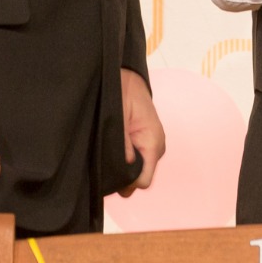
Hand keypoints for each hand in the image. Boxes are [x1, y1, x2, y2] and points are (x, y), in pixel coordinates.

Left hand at [118, 69, 163, 192]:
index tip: (111, 175)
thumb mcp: (119, 118)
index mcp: (153, 143)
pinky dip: (126, 162)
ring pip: (138, 171)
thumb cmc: (123, 94)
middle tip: (105, 167)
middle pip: (140, 179)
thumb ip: (123, 144)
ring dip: (124, 169)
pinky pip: (138, 161)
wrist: (129, 79)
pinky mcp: (146, 142)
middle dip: (124, 179)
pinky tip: (114, 153)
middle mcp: (156, 147)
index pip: (144, 181)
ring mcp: (152, 145)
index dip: (127, 183)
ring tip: (108, 157)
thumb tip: (124, 167)